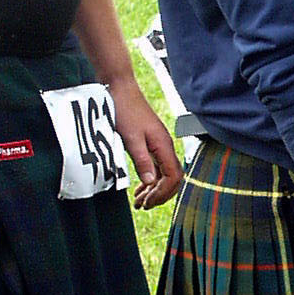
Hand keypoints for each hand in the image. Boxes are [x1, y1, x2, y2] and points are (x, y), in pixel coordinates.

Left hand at [109, 75, 182, 208]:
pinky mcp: (150, 143)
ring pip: (163, 174)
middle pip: (171, 179)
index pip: (174, 177)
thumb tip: (151, 181)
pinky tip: (141, 188)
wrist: (120, 88)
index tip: (148, 202)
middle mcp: (164, 146)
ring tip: (140, 202)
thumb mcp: (131, 138)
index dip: (163, 192)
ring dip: (153, 190)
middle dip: (159, 195)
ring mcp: (158, 145)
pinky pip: (155, 167)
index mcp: (163, 145)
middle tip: (143, 206)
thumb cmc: (125, 109)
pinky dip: (149, 180)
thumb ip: (142, 160)